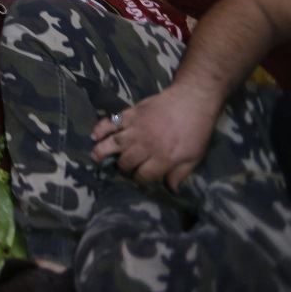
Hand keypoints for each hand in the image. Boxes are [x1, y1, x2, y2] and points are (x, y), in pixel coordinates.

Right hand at [89, 83, 221, 188]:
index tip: (139, 181)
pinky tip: (94, 136)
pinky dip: (101, 128)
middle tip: (123, 168)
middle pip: (127, 161)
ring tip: (96, 158)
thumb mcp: (194, 157)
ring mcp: (136, 128)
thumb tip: (170, 189)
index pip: (144, 175)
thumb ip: (180, 174)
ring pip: (114, 143)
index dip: (140, 181)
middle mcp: (146, 145)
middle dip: (123, 168)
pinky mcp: (131, 114)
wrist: (192, 101)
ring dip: (102, 152)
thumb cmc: (196, 131)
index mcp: (163, 158)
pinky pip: (111, 122)